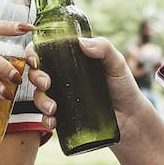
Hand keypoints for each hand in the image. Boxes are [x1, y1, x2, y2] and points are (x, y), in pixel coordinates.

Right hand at [25, 36, 141, 129]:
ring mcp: (62, 97)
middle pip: (36, 72)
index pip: (44, 51)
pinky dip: (45, 119)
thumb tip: (82, 42)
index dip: (32, 53)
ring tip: (53, 108)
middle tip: (46, 83)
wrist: (131, 118)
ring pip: (38, 95)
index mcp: (70, 60)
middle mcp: (62, 77)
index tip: (35, 59)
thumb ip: (104, 48)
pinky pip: (46, 117)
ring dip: (40, 100)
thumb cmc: (123, 87)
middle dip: (35, 77)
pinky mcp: (64, 116)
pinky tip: (52, 121)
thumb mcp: (116, 63)